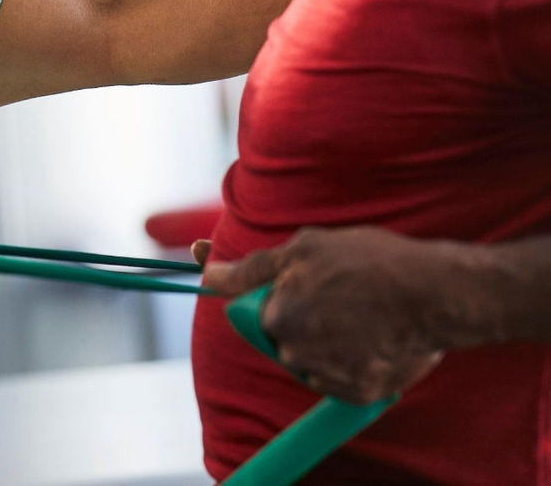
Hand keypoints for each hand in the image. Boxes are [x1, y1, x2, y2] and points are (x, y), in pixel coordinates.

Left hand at [197, 227, 444, 404]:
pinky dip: (352, 361)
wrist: (436, 294)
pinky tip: (374, 336)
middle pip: (283, 338)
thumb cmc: (368, 262)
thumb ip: (250, 268)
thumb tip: (207, 274)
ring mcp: (328, 378)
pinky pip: (340, 378)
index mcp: (276, 318)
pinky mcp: (359, 395)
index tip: (306, 285)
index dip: (277, 297)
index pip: (256, 315)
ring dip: (327, 340)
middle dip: (302, 317)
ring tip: (361, 312)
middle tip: (339, 294)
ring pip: (311, 358)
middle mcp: (296, 354)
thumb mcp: (303, 248)